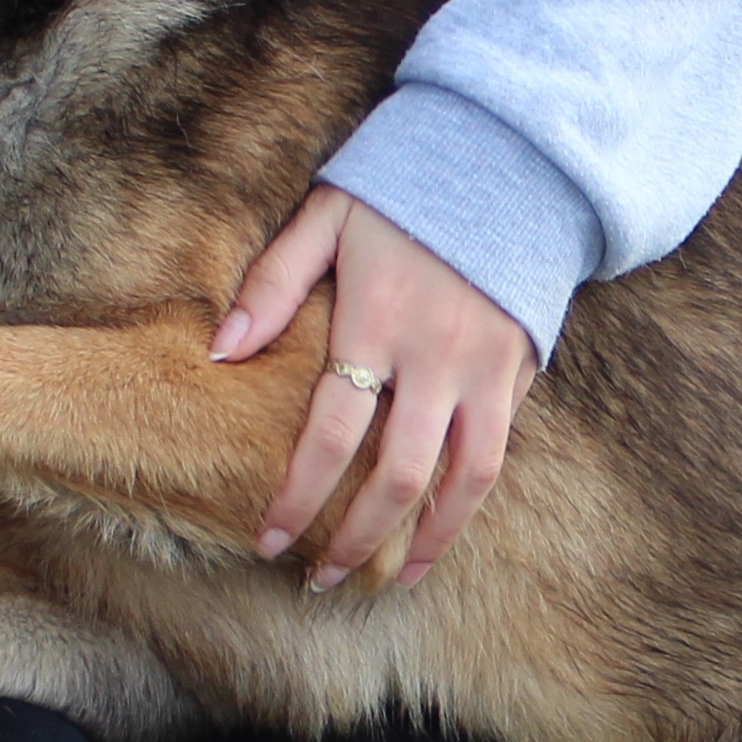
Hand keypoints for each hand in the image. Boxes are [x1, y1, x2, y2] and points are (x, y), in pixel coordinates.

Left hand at [215, 187, 534, 589]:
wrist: (510, 160)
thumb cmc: (402, 189)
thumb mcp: (328, 216)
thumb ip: (273, 283)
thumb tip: (220, 351)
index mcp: (377, 318)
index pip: (330, 431)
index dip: (298, 495)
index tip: (268, 539)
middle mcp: (437, 355)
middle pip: (397, 475)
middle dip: (355, 538)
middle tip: (320, 578)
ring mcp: (487, 369)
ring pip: (462, 482)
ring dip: (423, 541)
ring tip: (388, 580)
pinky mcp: (521, 373)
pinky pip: (496, 457)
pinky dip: (466, 506)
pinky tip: (436, 536)